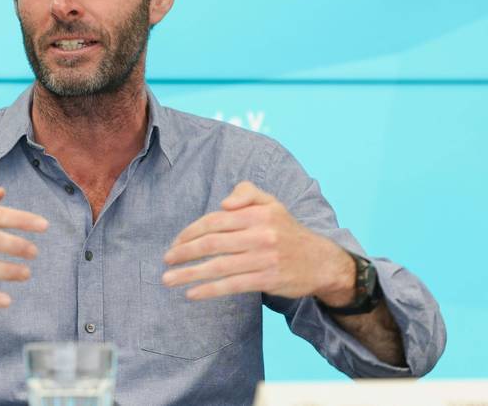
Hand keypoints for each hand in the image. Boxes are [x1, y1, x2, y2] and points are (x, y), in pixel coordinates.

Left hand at [161, 181, 353, 303]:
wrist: (321, 261)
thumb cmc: (287, 231)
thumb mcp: (272, 203)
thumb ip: (247, 193)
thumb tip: (223, 204)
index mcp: (258, 213)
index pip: (215, 221)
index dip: (191, 232)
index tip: (176, 242)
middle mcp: (261, 234)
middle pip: (212, 243)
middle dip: (184, 252)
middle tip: (166, 260)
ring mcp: (264, 258)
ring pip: (219, 266)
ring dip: (189, 274)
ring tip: (169, 280)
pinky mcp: (267, 279)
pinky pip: (232, 285)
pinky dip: (209, 290)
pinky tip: (192, 293)